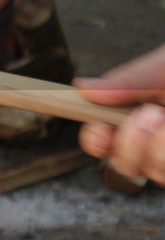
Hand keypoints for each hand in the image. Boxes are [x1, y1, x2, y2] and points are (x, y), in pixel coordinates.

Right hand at [76, 44, 164, 182]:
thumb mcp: (163, 66)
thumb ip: (130, 78)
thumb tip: (82, 88)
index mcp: (137, 116)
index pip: (104, 140)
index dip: (96, 141)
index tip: (99, 131)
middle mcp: (153, 141)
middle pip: (124, 165)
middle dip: (130, 146)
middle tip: (148, 115)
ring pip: (153, 173)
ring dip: (159, 149)